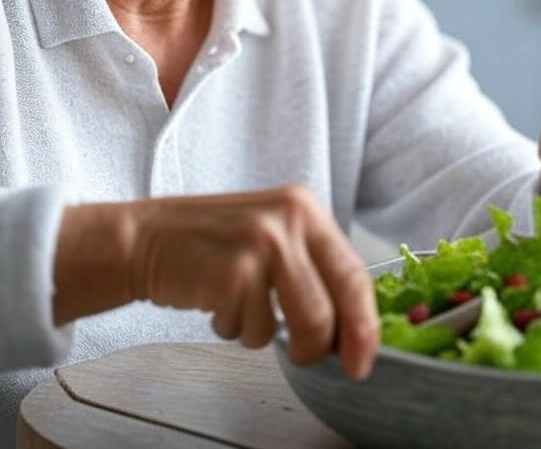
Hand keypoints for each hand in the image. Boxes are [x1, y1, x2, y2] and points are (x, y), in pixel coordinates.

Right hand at [54, 185, 378, 379]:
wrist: (146, 237)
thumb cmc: (213, 244)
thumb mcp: (273, 235)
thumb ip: (312, 268)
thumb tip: (351, 328)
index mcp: (306, 208)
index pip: (354, 273)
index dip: (365, 325)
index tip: (365, 360)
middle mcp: (289, 219)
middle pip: (331, 308)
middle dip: (321, 347)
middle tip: (305, 357)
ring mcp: (261, 244)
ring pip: (298, 326)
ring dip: (267, 334)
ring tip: (243, 309)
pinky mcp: (233, 272)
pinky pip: (251, 330)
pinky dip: (233, 329)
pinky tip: (216, 300)